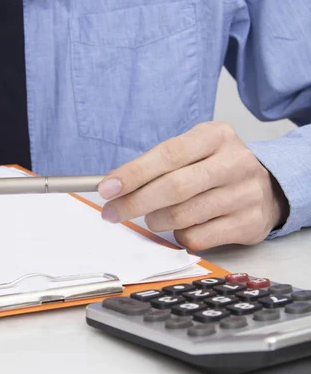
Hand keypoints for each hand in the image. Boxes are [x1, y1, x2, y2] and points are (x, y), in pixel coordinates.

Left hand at [97, 121, 288, 250]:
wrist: (267, 188)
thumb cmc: (214, 168)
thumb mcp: (192, 152)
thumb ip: (157, 165)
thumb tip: (113, 187)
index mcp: (216, 136)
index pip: (168, 154)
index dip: (133, 173)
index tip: (107, 188)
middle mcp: (235, 162)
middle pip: (174, 187)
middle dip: (135, 202)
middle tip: (112, 212)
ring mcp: (246, 194)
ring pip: (183, 215)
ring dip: (156, 220)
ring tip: (152, 217)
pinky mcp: (249, 224)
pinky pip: (197, 237)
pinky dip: (178, 235)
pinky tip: (182, 226)